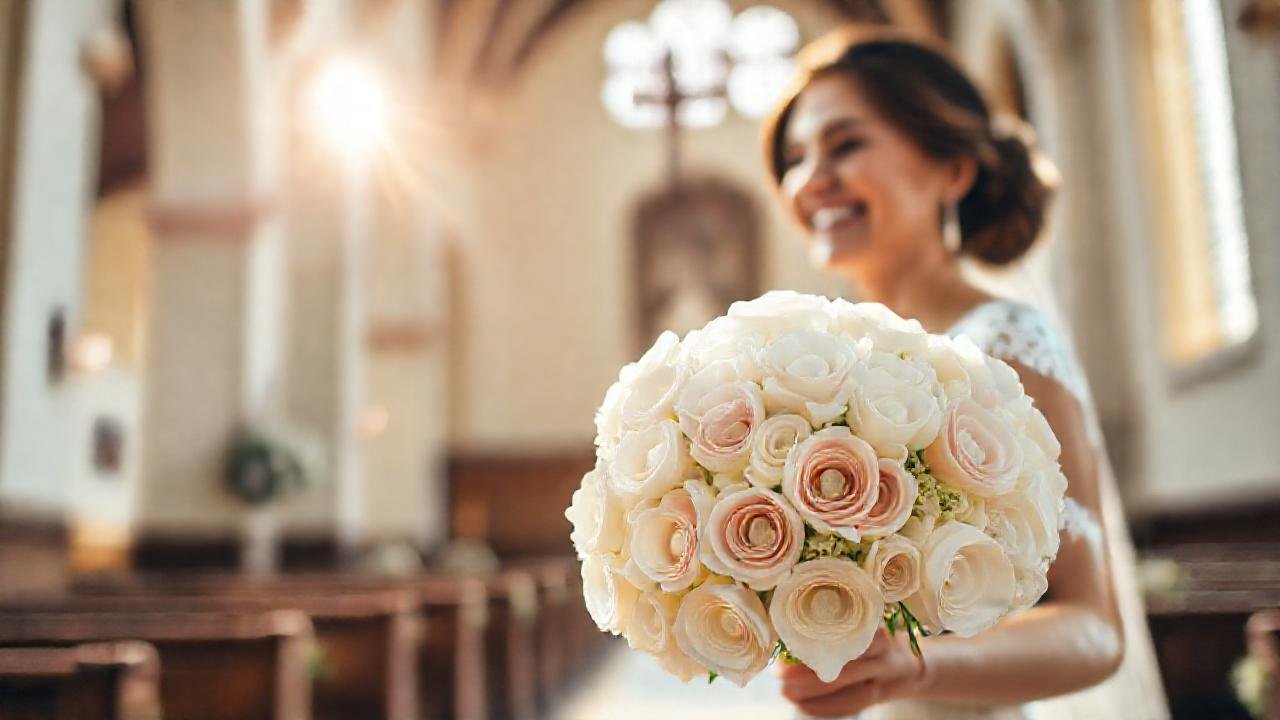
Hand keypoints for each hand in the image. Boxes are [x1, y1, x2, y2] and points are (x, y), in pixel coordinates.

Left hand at [776, 628, 927, 716]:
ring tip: (786, 691)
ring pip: (847, 684)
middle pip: (844, 659)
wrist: (918, 664)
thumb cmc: (876, 635)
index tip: (786, 638)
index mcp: (874, 621)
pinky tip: (804, 706)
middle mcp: (882, 647)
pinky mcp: (882, 693)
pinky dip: (826, 706)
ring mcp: (884, 673)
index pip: (845, 628)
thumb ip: (838, 621)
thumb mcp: (865, 620)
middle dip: (807, 669)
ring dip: (812, 690)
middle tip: (779, 673)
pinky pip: (854, 702)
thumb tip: (786, 626)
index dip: (814, 635)